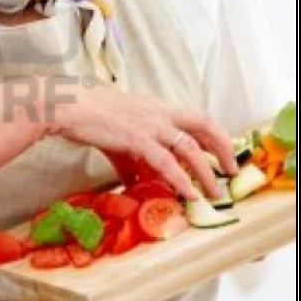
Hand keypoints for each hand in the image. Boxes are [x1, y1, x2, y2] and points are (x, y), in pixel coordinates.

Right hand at [48, 85, 237, 200]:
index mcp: (158, 107)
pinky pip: (167, 162)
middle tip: (231, 171)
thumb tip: (136, 184)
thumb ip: (133, 159)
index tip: (224, 152)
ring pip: (190, 147)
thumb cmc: (89, 117)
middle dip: (222, 149)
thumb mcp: (119, 137)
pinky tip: (189, 194)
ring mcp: (151, 124)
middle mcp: (160, 112)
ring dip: (205, 171)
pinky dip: (181, 179)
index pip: (197, 117)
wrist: (69, 107)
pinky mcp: (137, 138)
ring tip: (215, 192)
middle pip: (204, 125)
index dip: (215, 135)